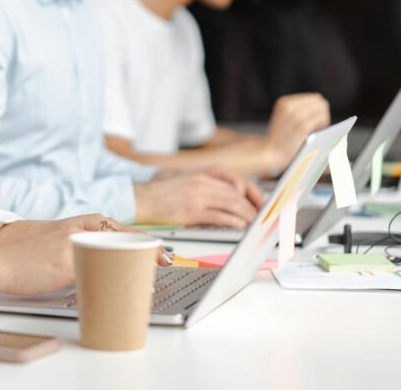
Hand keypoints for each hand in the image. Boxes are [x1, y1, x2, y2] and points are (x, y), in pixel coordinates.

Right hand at [0, 215, 171, 295]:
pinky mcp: (66, 263)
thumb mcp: (66, 244)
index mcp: (85, 222)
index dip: (150, 244)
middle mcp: (83, 229)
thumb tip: (116, 262)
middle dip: (149, 255)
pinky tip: (124, 291)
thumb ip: (89, 247)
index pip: (126, 231)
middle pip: (126, 241)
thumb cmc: (34, 257)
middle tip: (168, 266)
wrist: (2, 261)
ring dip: (135, 270)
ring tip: (151, 282)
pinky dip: (114, 282)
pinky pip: (96, 273)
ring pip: (115, 255)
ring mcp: (75, 244)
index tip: (167, 256)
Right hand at [134, 170, 261, 228]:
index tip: (259, 201)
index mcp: (201, 173)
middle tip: (261, 216)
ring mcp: (197, 196)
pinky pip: (219, 215)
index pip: (235, 180)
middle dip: (252, 206)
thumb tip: (228, 194)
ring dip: (247, 214)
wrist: (139, 197)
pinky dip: (232, 221)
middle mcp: (202, 182)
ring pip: (232, 203)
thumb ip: (205, 183)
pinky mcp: (191, 211)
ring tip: (254, 223)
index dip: (251, 191)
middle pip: (237, 192)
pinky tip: (239, 225)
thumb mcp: (184, 178)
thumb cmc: (159, 192)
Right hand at [263, 93, 330, 171]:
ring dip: (323, 120)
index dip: (318, 110)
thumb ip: (298, 111)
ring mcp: (295, 115)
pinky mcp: (301, 125)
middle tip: (317, 127)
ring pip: (322, 109)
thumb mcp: (284, 118)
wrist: (268, 153)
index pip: (314, 98)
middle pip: (320, 102)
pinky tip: (316, 133)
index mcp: (285, 101)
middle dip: (322, 114)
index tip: (314, 122)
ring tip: (316, 131)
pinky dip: (323, 126)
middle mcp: (290, 105)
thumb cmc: (279, 140)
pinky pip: (321, 118)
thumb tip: (322, 107)